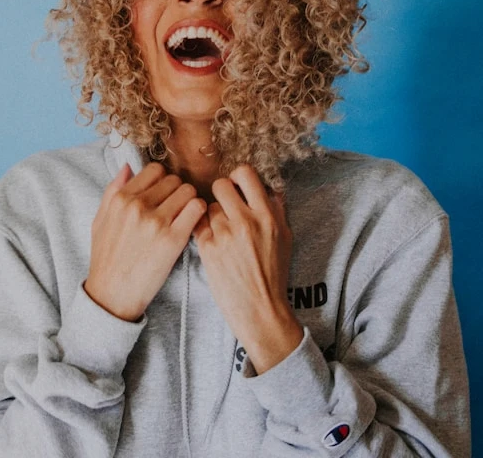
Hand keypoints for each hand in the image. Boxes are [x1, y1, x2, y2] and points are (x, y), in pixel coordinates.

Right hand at [85, 161, 206, 321]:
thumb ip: (113, 190)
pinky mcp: (173, 239)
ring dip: (190, 201)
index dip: (162, 181)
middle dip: (177, 191)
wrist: (112, 295)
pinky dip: (199, 212)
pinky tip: (192, 223)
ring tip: (185, 216)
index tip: (163, 195)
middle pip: (174, 180)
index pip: (155, 170)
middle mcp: (138, 206)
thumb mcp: (100, 220)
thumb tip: (128, 166)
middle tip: (175, 209)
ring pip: (188, 190)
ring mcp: (156, 222)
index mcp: (121, 199)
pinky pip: (197, 208)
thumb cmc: (106, 258)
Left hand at [193, 164, 303, 373]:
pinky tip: (212, 241)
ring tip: (222, 232)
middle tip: (225, 206)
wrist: (260, 310)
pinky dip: (203, 230)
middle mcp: (245, 221)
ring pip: (208, 207)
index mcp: (267, 216)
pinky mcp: (207, 249)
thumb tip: (267, 185)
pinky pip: (198, 224)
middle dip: (221, 194)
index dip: (238, 176)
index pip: (245, 174)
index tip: (237, 186)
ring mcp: (224, 235)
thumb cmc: (273, 273)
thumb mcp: (284, 237)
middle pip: (221, 185)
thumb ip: (276, 209)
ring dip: (213, 216)